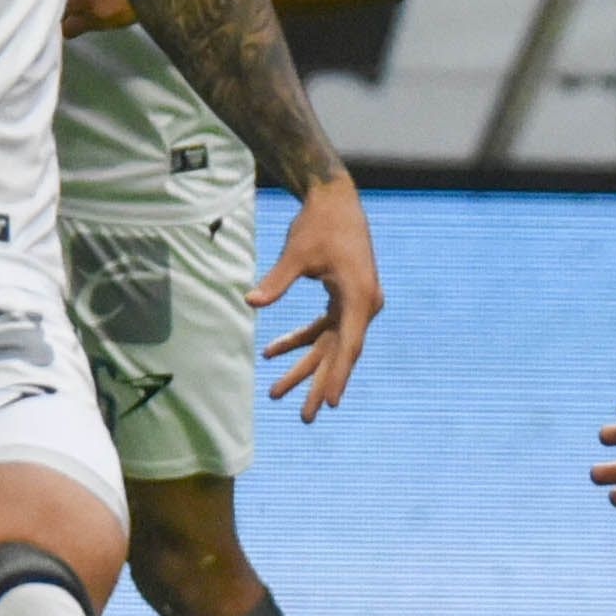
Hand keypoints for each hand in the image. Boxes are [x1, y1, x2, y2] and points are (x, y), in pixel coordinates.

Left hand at [250, 171, 379, 415]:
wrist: (335, 198)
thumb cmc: (319, 224)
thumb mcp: (297, 254)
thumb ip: (277, 281)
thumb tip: (251, 302)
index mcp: (359, 298)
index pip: (348, 346)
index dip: (338, 376)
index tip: (330, 402)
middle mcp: (363, 305)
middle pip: (339, 352)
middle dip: (318, 384)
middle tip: (306, 417)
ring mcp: (355, 303)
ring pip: (329, 343)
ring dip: (304, 366)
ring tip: (276, 392)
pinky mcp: (344, 298)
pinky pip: (323, 327)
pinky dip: (299, 339)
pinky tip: (272, 352)